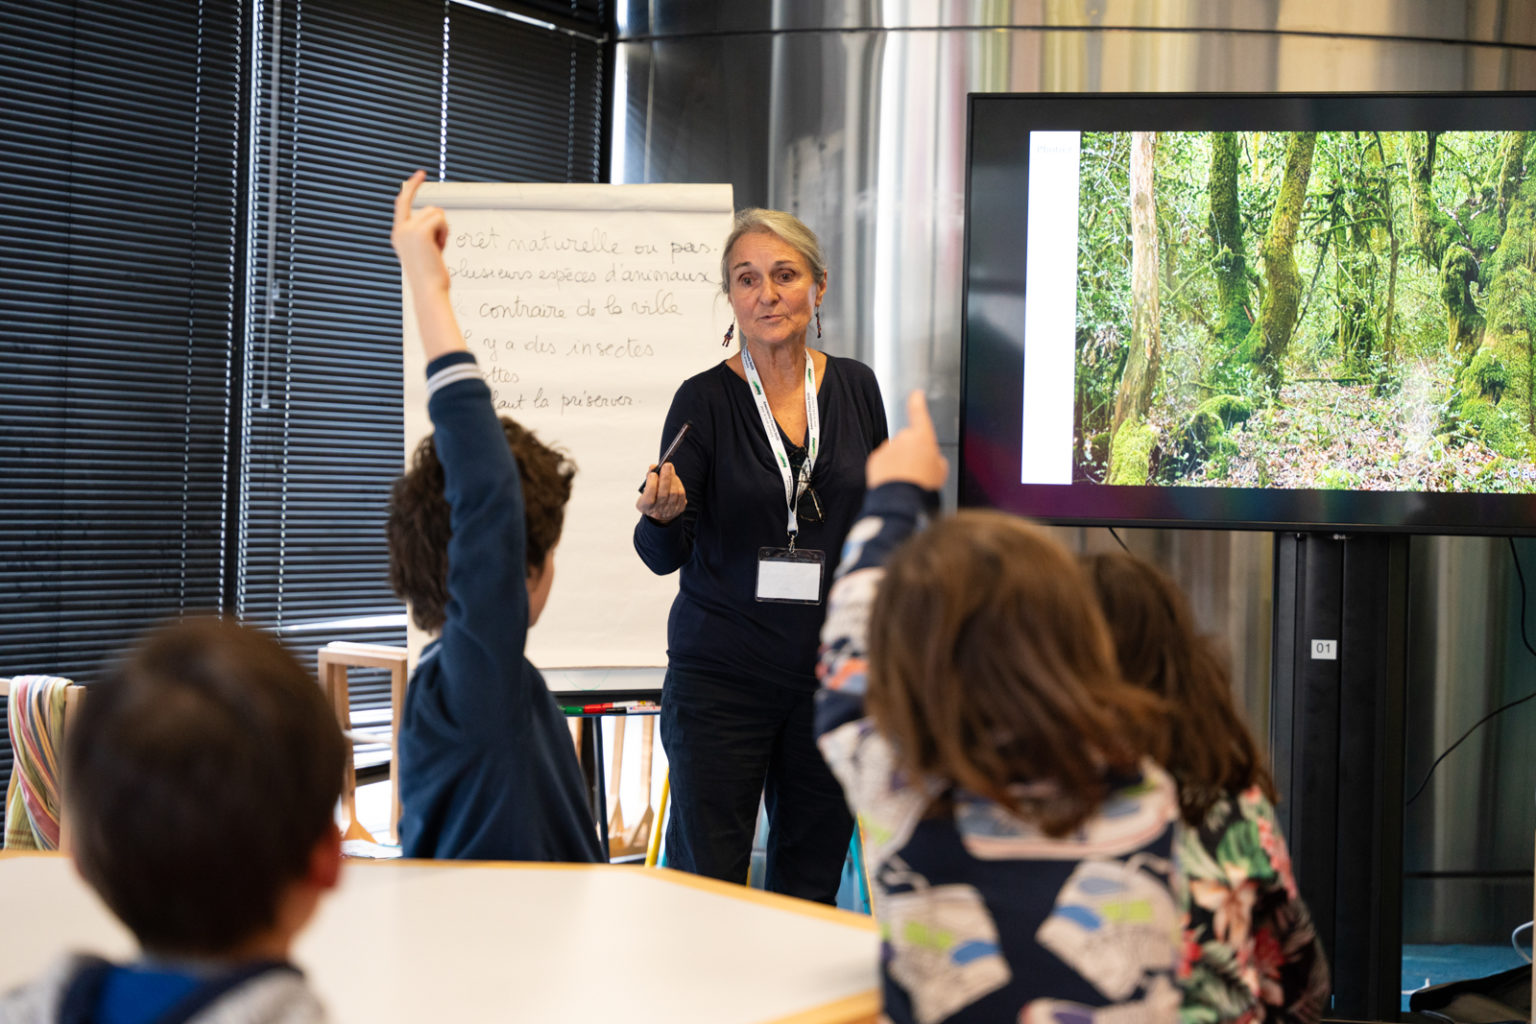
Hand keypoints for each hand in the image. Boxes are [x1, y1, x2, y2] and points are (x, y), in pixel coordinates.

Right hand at [392, 170, 464, 359]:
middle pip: (429, 209)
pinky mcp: (419, 231)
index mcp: (399, 234)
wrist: (428, 291)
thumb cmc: (431, 278)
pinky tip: (440, 248)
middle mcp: (400, 229)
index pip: (403, 202)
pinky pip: (441, 219)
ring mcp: (408, 229)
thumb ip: (427, 235)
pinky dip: (445, 233)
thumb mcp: (426, 253)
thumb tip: (438, 219)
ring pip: (437, 213)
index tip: (421, 174)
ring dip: (443, 231)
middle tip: (438, 248)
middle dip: (440, 225)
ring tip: (437, 251)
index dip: (412, 187)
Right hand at [636, 462, 687, 522]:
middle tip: (666, 465)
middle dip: (665, 478)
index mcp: (645, 507)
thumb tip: (653, 466)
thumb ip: (648, 478)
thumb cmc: (651, 497)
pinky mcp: (679, 508)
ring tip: (670, 468)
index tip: (653, 474)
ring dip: (672, 479)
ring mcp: (670, 511)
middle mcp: (658, 511)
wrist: (660, 512)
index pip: (649, 498)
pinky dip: (678, 483)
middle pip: (664, 494)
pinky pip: (681, 495)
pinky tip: (674, 477)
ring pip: (674, 493)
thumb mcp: (644, 490)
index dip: (651, 485)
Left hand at [867, 391, 948, 490]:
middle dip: (910, 452)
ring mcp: (887, 447)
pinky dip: (887, 470)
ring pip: (894, 452)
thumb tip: (930, 459)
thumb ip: (935, 459)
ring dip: (898, 463)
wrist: (901, 499)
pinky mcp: (875, 459)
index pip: (919, 413)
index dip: (917, 402)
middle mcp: (903, 438)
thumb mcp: (940, 471)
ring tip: (905, 480)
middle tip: (916, 471)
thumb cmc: (923, 485)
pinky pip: (882, 462)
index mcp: (922, 437)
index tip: (916, 394)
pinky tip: (893, 482)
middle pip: (907, 441)